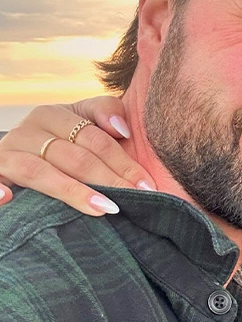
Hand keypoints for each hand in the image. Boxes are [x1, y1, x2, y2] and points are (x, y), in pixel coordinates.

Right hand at [0, 97, 155, 214]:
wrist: (18, 156)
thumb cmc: (62, 145)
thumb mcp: (82, 124)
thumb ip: (104, 113)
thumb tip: (122, 129)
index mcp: (52, 115)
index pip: (95, 138)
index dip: (124, 162)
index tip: (147, 185)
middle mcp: (28, 130)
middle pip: (75, 157)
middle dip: (110, 180)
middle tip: (138, 200)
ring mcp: (7, 153)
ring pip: (41, 172)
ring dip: (74, 191)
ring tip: (106, 208)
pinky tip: (8, 199)